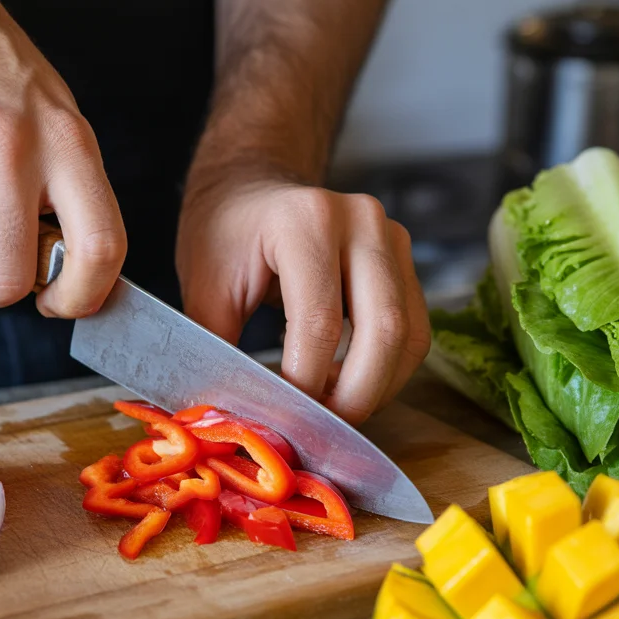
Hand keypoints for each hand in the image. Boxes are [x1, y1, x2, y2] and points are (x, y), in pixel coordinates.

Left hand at [176, 172, 430, 425]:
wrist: (248, 187)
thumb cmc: (222, 233)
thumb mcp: (205, 289)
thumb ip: (221, 351)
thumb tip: (239, 419)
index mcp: (305, 220)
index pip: (320, 321)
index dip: (306, 382)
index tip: (283, 418)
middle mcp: (361, 221)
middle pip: (383, 330)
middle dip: (354, 396)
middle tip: (319, 430)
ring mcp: (392, 237)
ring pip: (408, 336)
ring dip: (376, 388)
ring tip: (330, 410)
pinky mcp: (405, 260)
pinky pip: (413, 330)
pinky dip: (387, 370)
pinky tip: (345, 383)